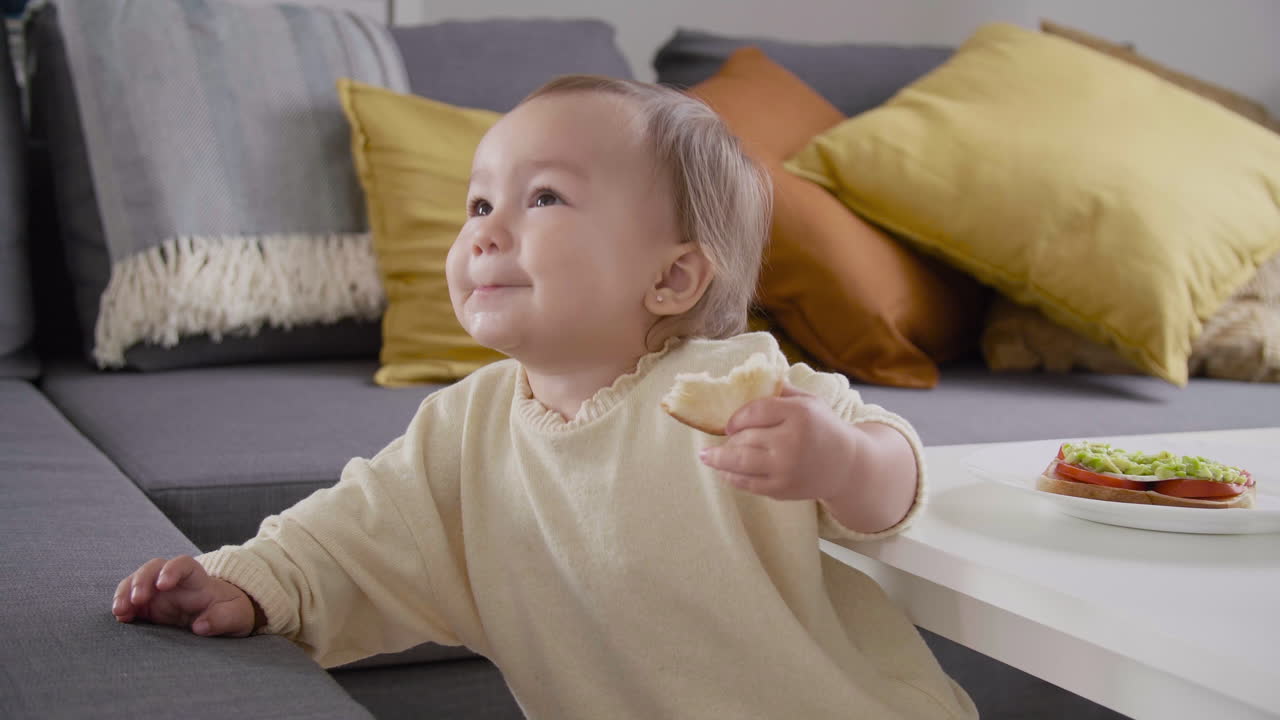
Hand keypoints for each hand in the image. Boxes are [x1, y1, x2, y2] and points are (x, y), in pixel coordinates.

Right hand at [112, 555, 257, 636]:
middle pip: (153, 568)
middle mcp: (174, 581)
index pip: (183, 564)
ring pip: (136, 582)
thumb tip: (201, 626)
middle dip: (141, 580)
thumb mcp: (235, 615)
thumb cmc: (230, 611)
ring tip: (120, 611)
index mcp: (198, 579)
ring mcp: (158, 592)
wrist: (223, 616)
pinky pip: (129, 601)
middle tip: (136, 599)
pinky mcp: (148, 607)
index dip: (172, 570)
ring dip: (125, 593)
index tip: (163, 585)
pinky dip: (122, 606)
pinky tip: (120, 617)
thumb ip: (222, 618)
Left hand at [699, 383, 856, 501]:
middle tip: (716, 440)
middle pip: (745, 437)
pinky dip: (731, 477)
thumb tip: (749, 379)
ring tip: (705, 456)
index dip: (737, 417)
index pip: (756, 411)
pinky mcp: (782, 488)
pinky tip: (723, 472)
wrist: (847, 466)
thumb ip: (781, 390)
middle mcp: (791, 441)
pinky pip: (748, 483)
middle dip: (727, 439)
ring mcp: (785, 468)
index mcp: (799, 414)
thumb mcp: (810, 401)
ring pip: (740, 462)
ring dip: (718, 459)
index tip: (729, 423)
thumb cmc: (824, 428)